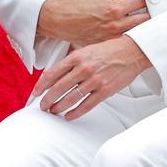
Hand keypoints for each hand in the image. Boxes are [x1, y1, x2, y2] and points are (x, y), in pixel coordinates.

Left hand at [32, 36, 150, 119]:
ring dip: (59, 107)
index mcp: (76, 57)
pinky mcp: (105, 91)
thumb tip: (55, 74)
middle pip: (58, 88)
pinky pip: (86, 105)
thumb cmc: (109, 50)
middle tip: (42, 106)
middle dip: (47, 99)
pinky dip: (75, 112)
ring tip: (53, 111)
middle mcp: (83, 68)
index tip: (35, 93)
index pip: (52, 73)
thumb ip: (71, 61)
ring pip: (71, 98)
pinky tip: (69, 116)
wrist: (131, 52)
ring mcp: (94, 80)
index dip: (41, 86)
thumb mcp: (86, 50)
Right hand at [37, 0, 148, 46]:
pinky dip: (132, 36)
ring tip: (146, 22)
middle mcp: (116, 24)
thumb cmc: (77, 7)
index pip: (142, 2)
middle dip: (150, 13)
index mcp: (114, 9)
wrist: (61, 21)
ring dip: (144, 26)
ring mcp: (113, 37)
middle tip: (152, 10)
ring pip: (139, 32)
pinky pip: (127, 41)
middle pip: (146, 19)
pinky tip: (134, 33)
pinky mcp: (109, 46)